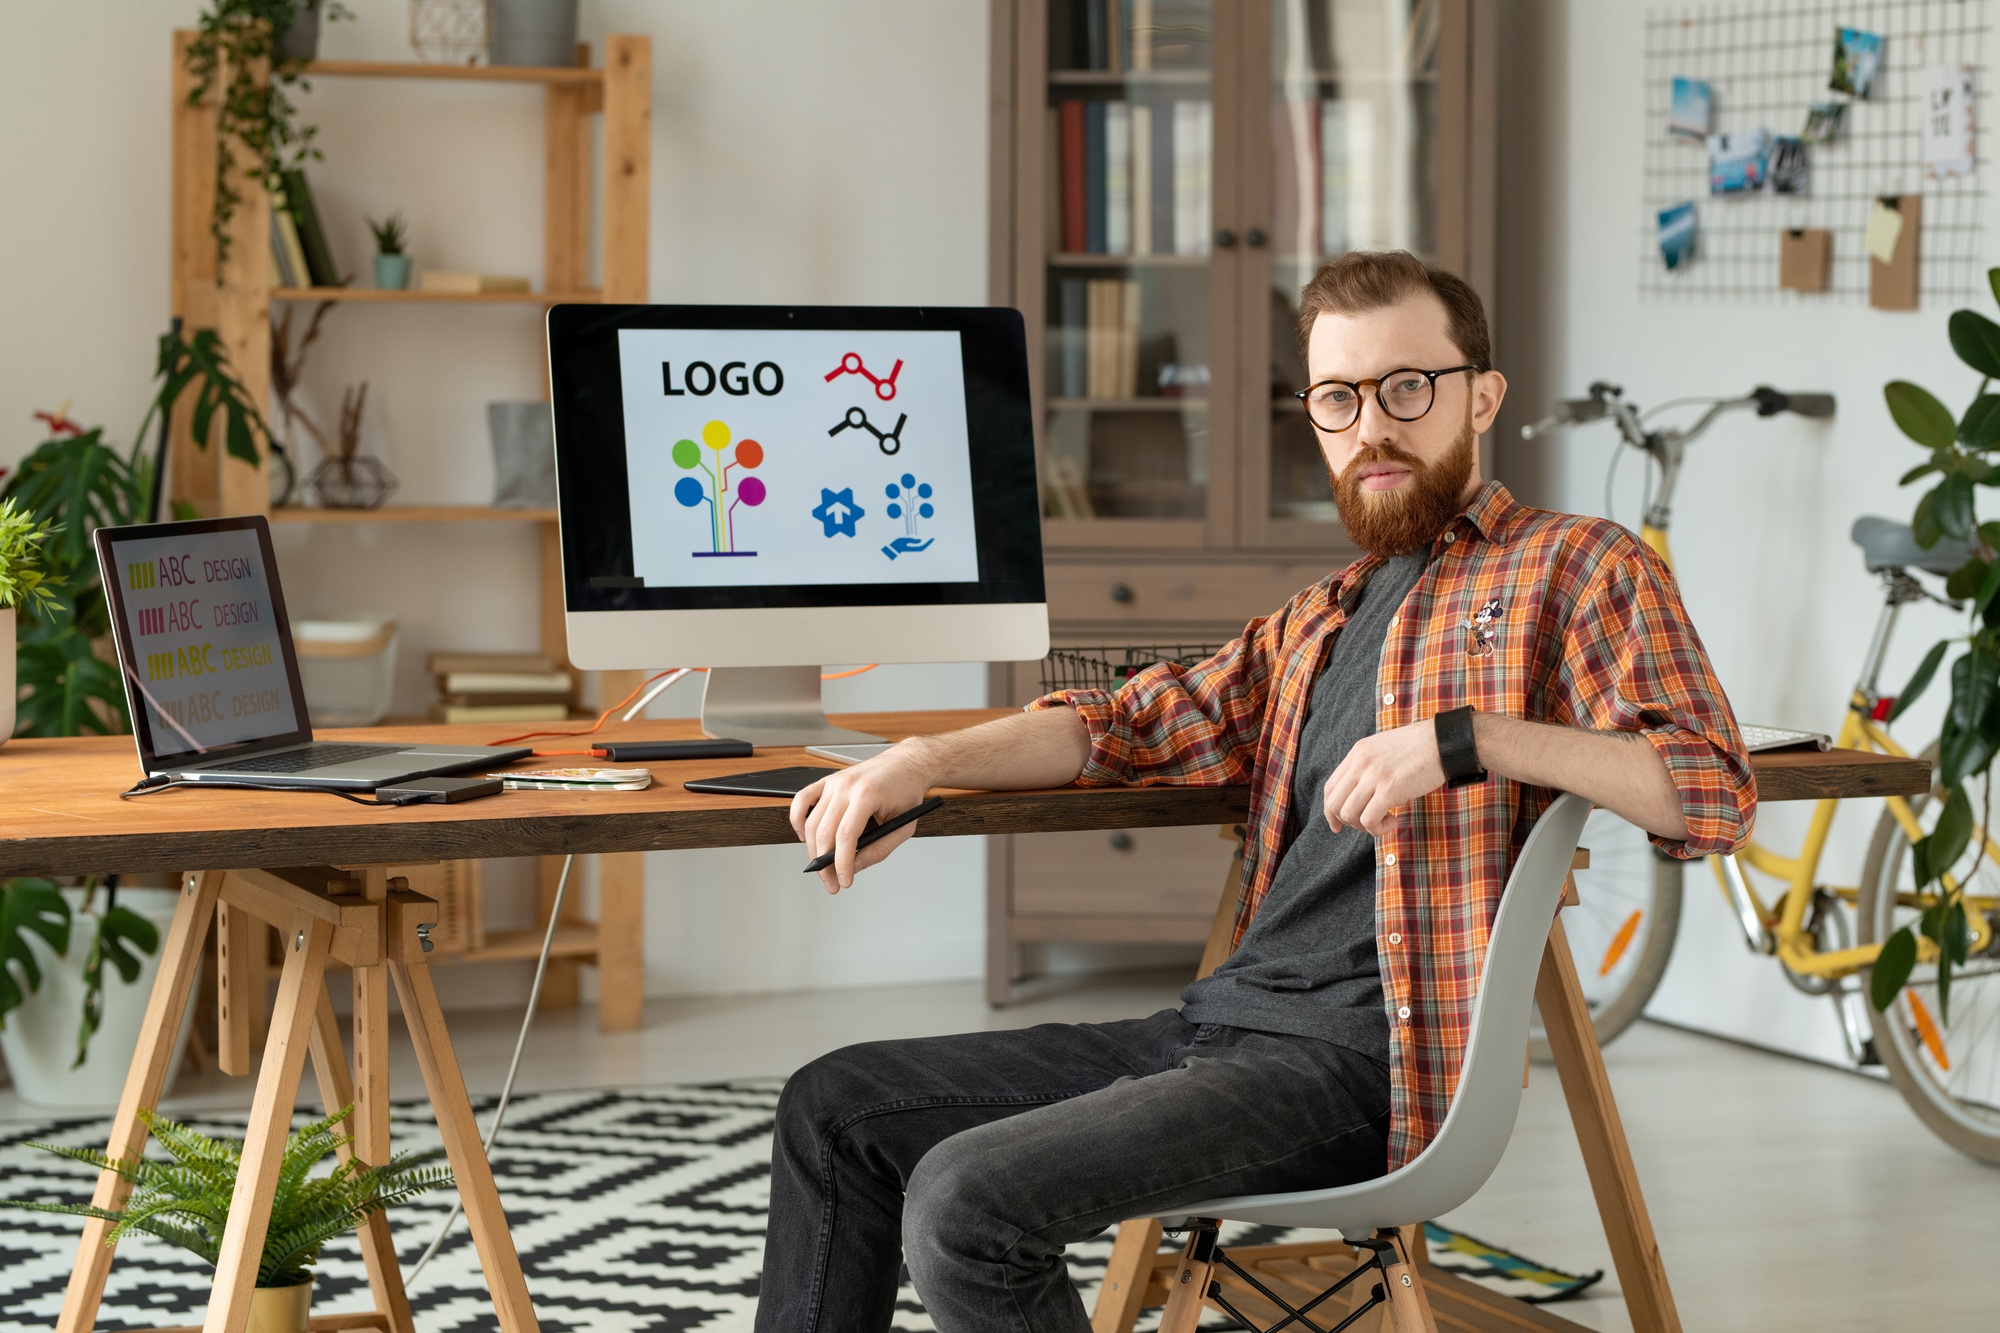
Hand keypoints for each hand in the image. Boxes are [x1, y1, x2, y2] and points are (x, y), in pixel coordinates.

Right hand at [789, 741, 936, 893]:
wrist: (905, 764)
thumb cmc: (906, 792)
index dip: (842, 863)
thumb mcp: (903, 826)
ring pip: (812, 822)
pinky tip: (805, 836)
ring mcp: (834, 782)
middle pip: (825, 832)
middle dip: (825, 864)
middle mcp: (846, 786)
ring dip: (813, 850)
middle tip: (832, 882)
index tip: (844, 882)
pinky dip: (798, 820)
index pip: (846, 836)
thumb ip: (878, 850)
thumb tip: (854, 866)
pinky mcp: (827, 781)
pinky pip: (802, 800)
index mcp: (867, 795)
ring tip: (823, 867)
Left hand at [1322, 718, 1446, 838]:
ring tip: (1385, 820)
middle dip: (1347, 822)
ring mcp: (1373, 776)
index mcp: (1357, 753)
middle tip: (1368, 824)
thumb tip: (1360, 795)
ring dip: (1364, 826)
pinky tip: (1394, 820)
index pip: (1330, 787)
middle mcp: (1360, 763)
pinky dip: (1378, 829)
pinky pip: (1369, 820)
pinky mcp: (1389, 789)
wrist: (1443, 742)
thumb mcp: (1384, 749)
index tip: (1337, 825)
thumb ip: (1368, 767)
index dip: (1330, 811)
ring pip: (1348, 814)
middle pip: (1334, 803)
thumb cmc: (1420, 749)